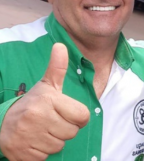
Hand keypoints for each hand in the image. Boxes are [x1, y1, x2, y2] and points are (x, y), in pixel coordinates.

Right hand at [0, 43, 89, 160]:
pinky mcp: (23, 154)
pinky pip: (46, 157)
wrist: (2, 124)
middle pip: (72, 132)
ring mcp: (29, 137)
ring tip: (42, 130)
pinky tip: (35, 141)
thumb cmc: (33, 103)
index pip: (82, 116)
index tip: (66, 112)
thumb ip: (57, 68)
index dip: (77, 116)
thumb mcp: (46, 85)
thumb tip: (61, 46)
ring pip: (60, 146)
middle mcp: (38, 118)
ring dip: (54, 140)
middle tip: (52, 121)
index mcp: (48, 100)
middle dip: (65, 128)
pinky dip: (42, 151)